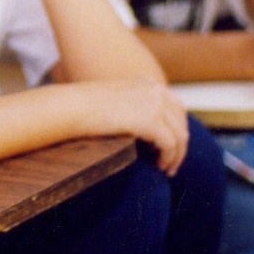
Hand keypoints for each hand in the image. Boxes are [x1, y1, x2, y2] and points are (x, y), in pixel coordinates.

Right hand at [72, 79, 189, 175]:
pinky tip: (160, 167)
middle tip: (171, 163)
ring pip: (180, 136)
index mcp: (147, 84)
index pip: (176, 107)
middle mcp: (155, 91)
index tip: (170, 147)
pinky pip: (170, 145)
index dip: (177, 129)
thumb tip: (141, 128)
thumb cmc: (83, 107)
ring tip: (166, 169)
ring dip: (177, 156)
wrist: (72, 107)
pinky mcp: (150, 121)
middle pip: (181, 123)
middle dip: (180, 145)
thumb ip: (132, 107)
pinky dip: (169, 158)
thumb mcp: (114, 100)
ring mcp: (155, 105)